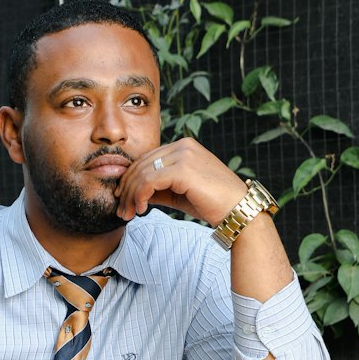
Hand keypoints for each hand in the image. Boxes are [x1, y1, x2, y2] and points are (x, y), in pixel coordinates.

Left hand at [114, 138, 245, 226]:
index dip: (130, 178)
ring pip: (142, 173)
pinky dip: (139, 196)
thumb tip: (132, 193)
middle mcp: (182, 145)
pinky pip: (149, 181)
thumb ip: (157, 189)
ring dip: (130, 196)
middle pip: (141, 164)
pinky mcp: (183, 169)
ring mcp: (183, 155)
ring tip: (128, 214)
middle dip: (126, 189)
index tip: (122, 198)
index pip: (147, 159)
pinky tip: (140, 209)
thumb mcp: (178, 194)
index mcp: (183, 146)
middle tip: (121, 211)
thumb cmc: (211, 203)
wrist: (238, 210)